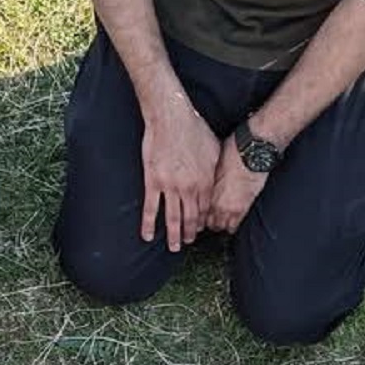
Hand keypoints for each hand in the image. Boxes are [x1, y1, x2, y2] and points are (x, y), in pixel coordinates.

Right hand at [141, 100, 220, 250]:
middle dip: (191, 233)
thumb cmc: (194, 128)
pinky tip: (147, 236)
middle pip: (191, 218)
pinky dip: (149, 224)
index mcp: (205, 180)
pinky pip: (151, 208)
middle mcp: (189, 188)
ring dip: (174, 235)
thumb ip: (215, 168)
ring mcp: (170, 187)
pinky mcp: (153, 182)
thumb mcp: (214, 148)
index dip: (203, 221)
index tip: (201, 229)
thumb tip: (217, 177)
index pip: (205, 208)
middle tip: (188, 243)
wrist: (171, 117)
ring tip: (174, 247)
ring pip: (173, 218)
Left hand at [205, 144, 268, 233]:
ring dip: (219, 225)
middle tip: (208, 221)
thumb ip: (208, 179)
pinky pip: (234, 226)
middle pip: (207, 222)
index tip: (198, 214)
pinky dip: (231, 227)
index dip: (197, 214)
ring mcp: (229, 208)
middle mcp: (215, 202)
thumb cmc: (233, 152)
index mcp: (205, 191)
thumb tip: (206, 181)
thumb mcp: (213, 164)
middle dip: (207, 222)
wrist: (251, 153)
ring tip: (220, 223)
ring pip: (220, 226)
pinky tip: (230, 225)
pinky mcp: (243, 208)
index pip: (197, 211)